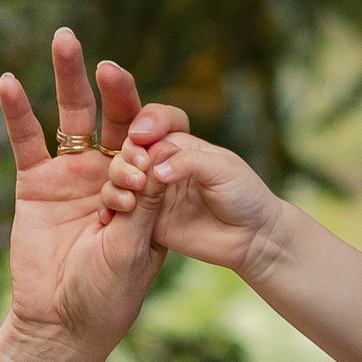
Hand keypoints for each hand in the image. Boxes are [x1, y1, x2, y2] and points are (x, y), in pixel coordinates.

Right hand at [0, 30, 163, 361]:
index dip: (151, 138)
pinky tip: (11, 81)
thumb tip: (156, 158)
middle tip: (107, 62)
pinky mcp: (36, 184)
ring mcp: (74, 174)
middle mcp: (113, 170)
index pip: (156, 140)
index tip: (141, 155)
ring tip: (65, 38)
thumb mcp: (134, 249)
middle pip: (117, 115)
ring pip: (73, 116)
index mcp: (150, 185)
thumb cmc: (109, 293)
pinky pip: (27, 141)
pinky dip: (18, 112)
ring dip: (69, 78)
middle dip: (116, 87)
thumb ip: (143, 203)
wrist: (62, 324)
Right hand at [100, 112, 285, 279]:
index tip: (142, 136)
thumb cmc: (244, 195)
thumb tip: (156, 169)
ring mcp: (151, 193)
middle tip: (140, 171)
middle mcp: (161, 166)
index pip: (152, 125)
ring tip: (131, 196)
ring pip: (120, 179)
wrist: (251, 237)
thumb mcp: (223, 169)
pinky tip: (111, 214)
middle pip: (130, 151)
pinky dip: (110, 208)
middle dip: (128, 157)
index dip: (144, 126)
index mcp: (180, 145)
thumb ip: (189, 162)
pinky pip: (119, 210)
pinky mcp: (145, 219)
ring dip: (118, 181)